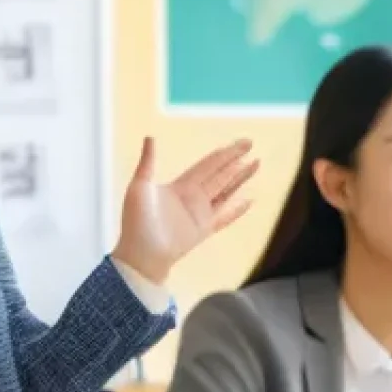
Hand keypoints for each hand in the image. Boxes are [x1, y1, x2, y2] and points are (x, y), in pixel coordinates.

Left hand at [110, 137, 258, 283]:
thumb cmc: (135, 222)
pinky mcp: (204, 231)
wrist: (140, 255)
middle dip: (235, 159)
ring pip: (226, 191)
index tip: (240, 143)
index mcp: (180, 185)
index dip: (224, 153)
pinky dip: (237, 210)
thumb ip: (148, 163)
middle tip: (251, 144)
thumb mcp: (139, 187)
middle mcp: (193, 197)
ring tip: (256, 164)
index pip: (208, 164)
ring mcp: (200, 214)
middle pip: (220, 174)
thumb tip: (150, 137)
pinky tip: (250, 200)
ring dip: (240, 178)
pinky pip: (225, 218)